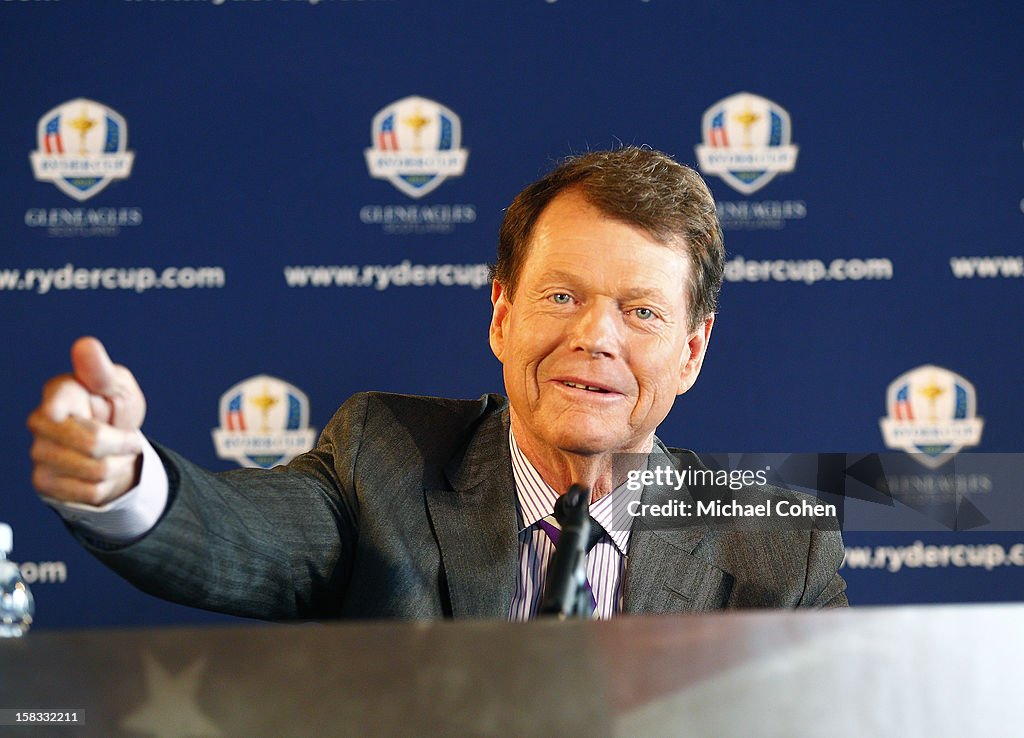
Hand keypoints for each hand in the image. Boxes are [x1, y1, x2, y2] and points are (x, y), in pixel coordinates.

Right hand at [28, 337, 146, 505]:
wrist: (111, 449)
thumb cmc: (112, 410)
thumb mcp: (118, 386)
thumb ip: (101, 370)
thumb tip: (85, 344)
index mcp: (59, 392)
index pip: (56, 402)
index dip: (61, 408)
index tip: (65, 411)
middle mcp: (41, 422)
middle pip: (93, 444)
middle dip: (123, 444)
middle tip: (128, 438)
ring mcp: (39, 453)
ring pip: (96, 471)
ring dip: (117, 466)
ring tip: (114, 455)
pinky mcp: (44, 483)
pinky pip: (90, 493)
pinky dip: (107, 486)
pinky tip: (101, 472)